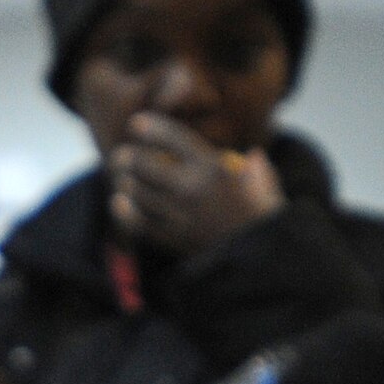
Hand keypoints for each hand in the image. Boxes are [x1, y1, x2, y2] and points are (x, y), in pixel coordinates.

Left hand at [108, 114, 282, 255]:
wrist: (262, 258)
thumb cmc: (264, 219)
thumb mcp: (265, 186)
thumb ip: (255, 169)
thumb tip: (252, 157)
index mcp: (214, 167)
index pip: (172, 138)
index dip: (150, 128)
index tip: (137, 124)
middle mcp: (192, 188)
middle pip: (143, 164)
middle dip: (127, 157)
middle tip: (120, 156)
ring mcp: (179, 214)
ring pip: (136, 193)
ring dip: (123, 183)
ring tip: (120, 178)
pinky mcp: (172, 238)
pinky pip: (138, 223)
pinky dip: (124, 212)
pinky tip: (118, 203)